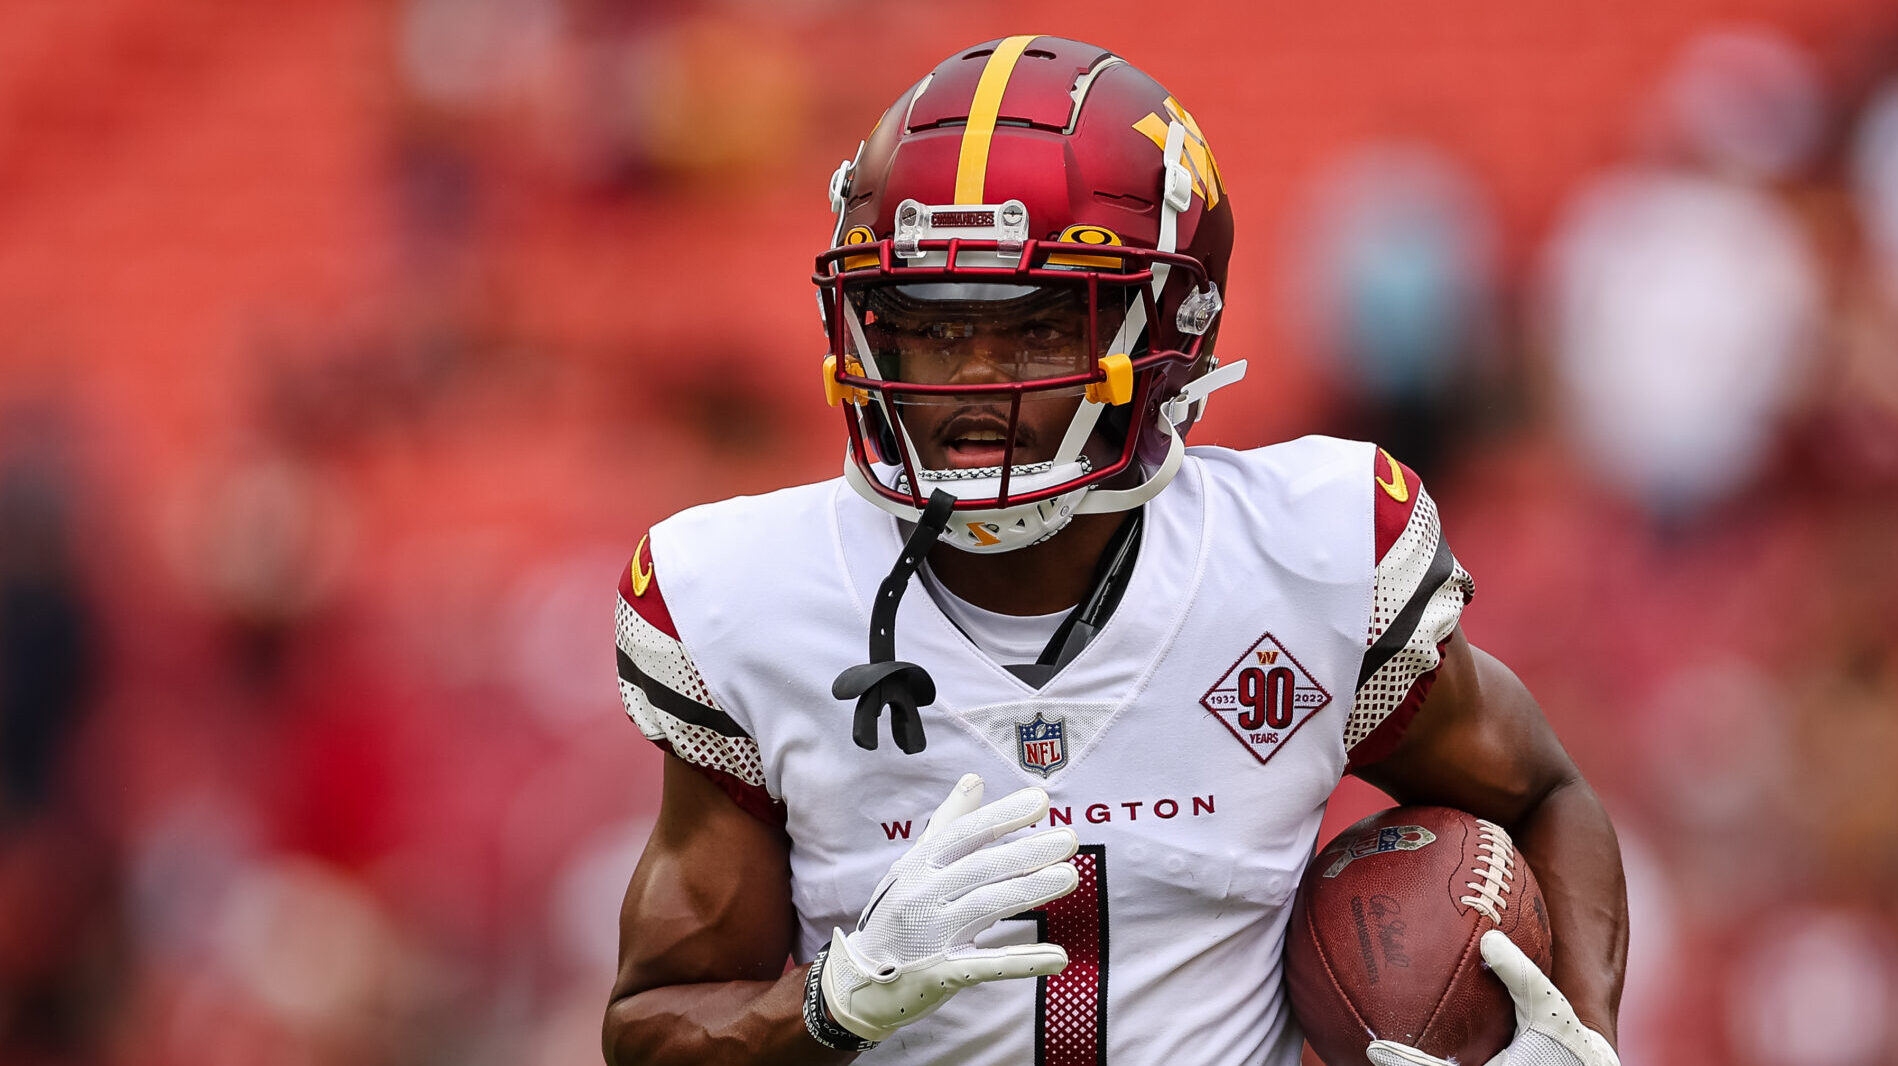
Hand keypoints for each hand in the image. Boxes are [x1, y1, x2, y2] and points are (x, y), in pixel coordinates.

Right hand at [818, 773, 1078, 1041]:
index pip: (964, 834)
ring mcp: (930, 936)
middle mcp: (921, 895)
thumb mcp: (913, 864)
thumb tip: (974, 780)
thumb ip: (948, 823)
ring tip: (1069, 877)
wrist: (858, 981)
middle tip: (1068, 840)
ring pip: (986, 906)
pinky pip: (988, 965)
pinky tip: (1058, 956)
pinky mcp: (941, 974)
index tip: (1040, 801)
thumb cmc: (896, 914)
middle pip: (980, 868)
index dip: (1002, 816)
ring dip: (1030, 891)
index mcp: (917, 866)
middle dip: (1026, 852)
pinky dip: (1024, 961)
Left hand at [1365, 930, 1617, 1065]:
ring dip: (1411, 1064)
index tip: (1373, 1048)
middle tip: (1364, 1047)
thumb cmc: (1569, 1039)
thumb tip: (1490, 940)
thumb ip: (1520, 974)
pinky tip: (1415, 1039)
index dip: (1401, 1063)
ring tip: (1373, 1048)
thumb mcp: (1548, 1003)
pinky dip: (1431, 1060)